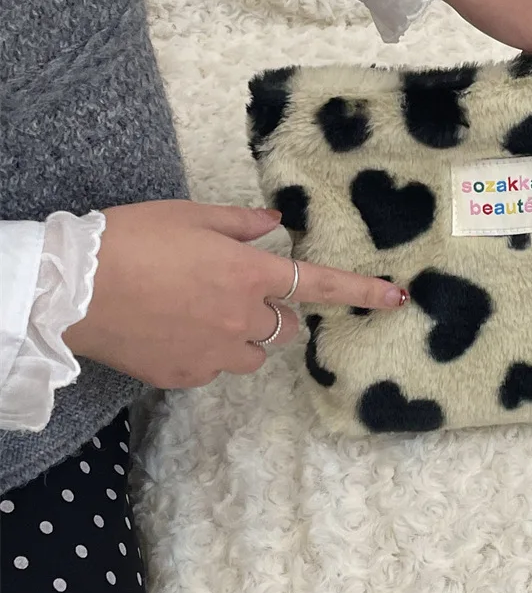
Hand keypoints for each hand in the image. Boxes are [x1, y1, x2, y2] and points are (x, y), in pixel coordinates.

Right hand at [63, 200, 407, 388]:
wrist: (74, 287)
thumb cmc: (133, 239)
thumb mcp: (191, 216)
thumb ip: (242, 224)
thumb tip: (275, 224)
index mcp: (250, 273)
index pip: (319, 285)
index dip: (361, 292)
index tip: (396, 299)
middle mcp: (242, 318)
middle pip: (286, 327)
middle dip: (276, 314)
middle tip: (238, 292)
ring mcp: (216, 352)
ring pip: (254, 354)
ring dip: (245, 336)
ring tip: (201, 312)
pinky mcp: (186, 376)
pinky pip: (215, 368)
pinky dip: (209, 353)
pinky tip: (176, 331)